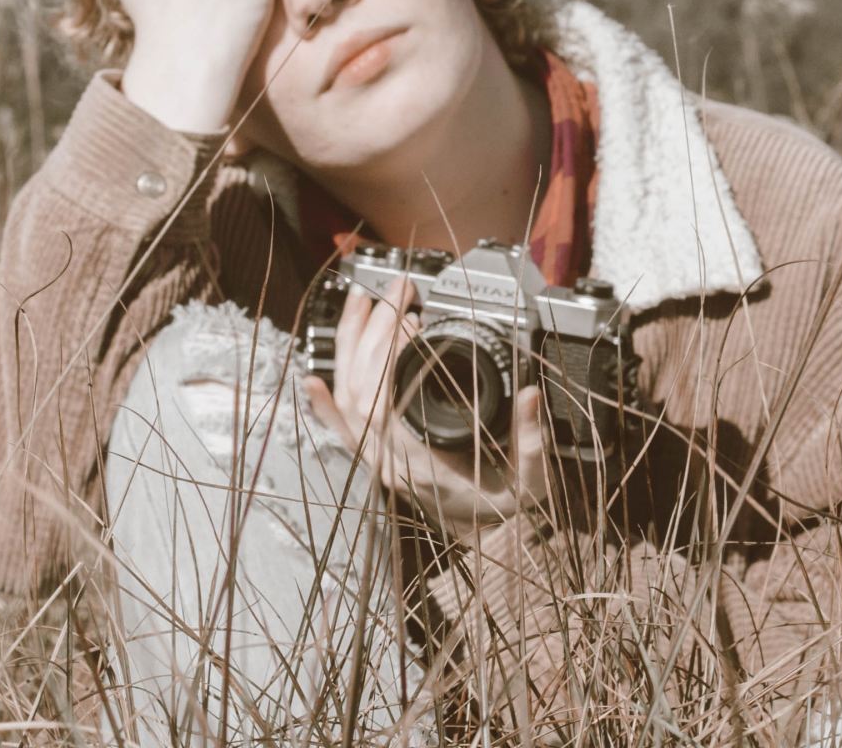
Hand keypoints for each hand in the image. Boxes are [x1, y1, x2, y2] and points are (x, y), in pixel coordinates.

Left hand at [305, 272, 551, 539]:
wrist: (490, 547)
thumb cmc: (506, 510)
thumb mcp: (530, 479)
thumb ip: (531, 441)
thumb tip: (531, 396)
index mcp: (424, 459)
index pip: (391, 400)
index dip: (390, 355)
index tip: (411, 317)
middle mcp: (392, 459)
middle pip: (361, 389)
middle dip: (372, 334)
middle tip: (395, 293)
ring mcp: (379, 460)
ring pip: (346, 400)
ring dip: (348, 349)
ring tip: (361, 304)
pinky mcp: (377, 461)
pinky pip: (340, 432)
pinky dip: (321, 405)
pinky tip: (310, 379)